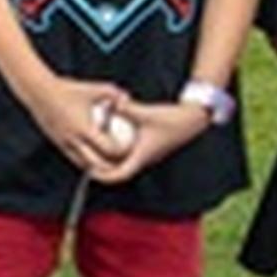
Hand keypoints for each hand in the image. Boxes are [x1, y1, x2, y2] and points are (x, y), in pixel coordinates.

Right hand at [38, 76, 137, 174]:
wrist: (40, 92)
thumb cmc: (68, 89)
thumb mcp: (92, 89)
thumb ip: (112, 93)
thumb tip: (127, 98)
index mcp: (84, 129)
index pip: (107, 148)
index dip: (119, 151)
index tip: (128, 149)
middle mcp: (74, 140)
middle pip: (96, 162)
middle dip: (110, 166)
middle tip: (121, 165)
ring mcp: (64, 143)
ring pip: (83, 164)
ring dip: (95, 167)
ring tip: (108, 167)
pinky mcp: (57, 143)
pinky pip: (72, 157)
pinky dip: (83, 160)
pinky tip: (91, 159)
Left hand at [86, 97, 205, 184]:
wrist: (193, 119)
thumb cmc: (172, 118)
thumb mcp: (147, 113)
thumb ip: (128, 108)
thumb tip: (113, 102)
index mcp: (142, 156)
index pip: (119, 175)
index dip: (102, 175)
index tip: (87, 169)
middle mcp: (144, 158)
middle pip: (118, 171)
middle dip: (101, 168)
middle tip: (83, 159)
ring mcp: (147, 153)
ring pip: (124, 163)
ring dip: (109, 160)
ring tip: (91, 150)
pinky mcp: (149, 146)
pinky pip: (129, 153)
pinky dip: (117, 150)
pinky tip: (108, 136)